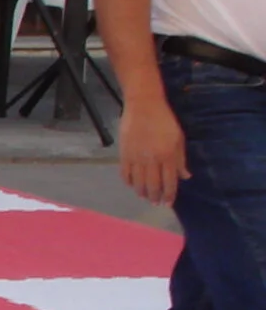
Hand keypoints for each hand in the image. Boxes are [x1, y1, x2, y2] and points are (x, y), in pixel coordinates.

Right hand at [118, 92, 187, 206]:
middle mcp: (152, 160)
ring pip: (138, 182)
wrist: (144, 106)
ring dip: (142, 192)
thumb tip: (185, 176)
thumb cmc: (165, 120)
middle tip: (156, 203)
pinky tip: (132, 185)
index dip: (169, 194)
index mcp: (168, 156)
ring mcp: (137, 158)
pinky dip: (128, 182)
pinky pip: (125, 173)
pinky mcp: (124, 154)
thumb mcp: (179, 138)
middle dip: (155, 197)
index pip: (169, 181)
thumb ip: (181, 159)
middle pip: (153, 185)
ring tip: (144, 196)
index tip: (168, 203)